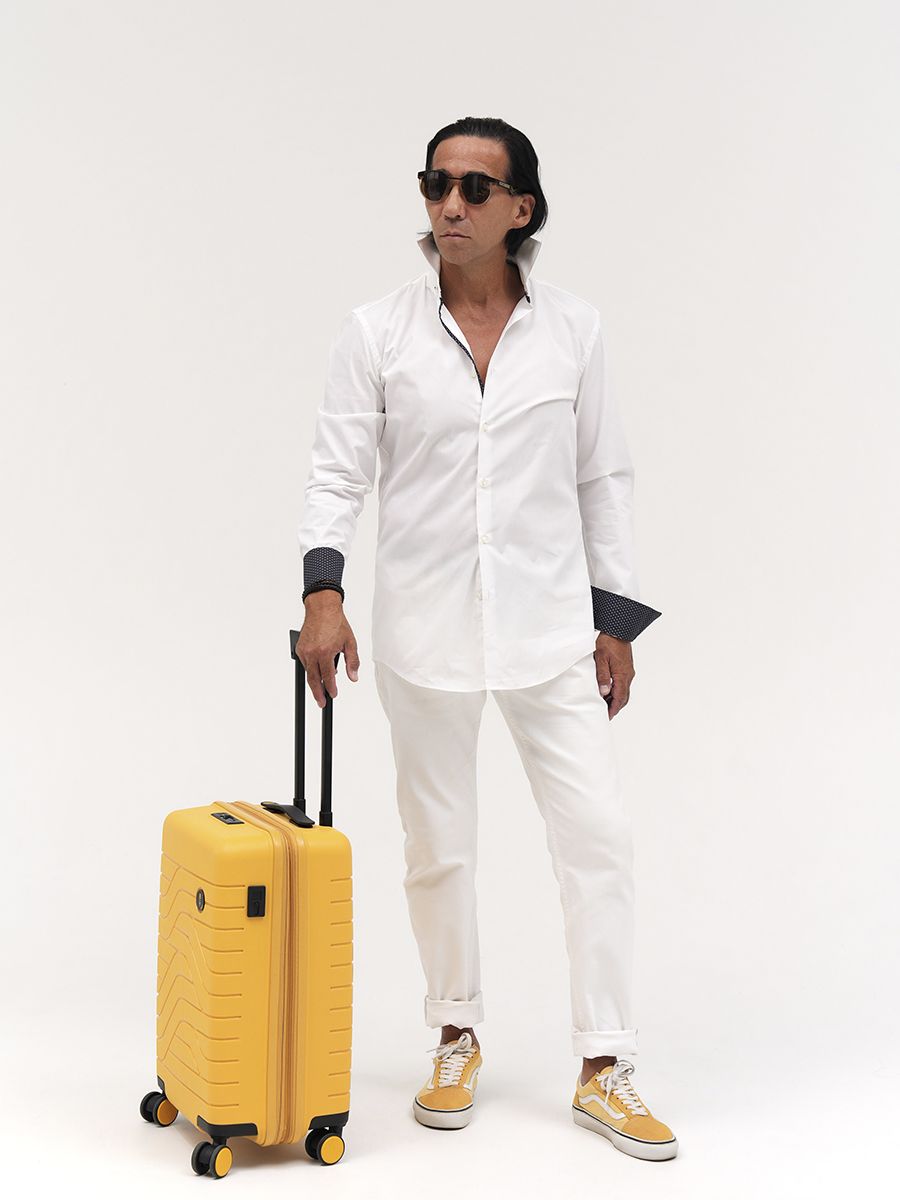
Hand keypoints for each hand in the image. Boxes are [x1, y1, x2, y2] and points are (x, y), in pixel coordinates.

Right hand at [295, 592, 360, 707]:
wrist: (322, 609)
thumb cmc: (336, 623)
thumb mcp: (350, 643)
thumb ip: (353, 662)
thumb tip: (353, 677)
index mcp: (325, 652)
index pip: (328, 677)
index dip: (330, 688)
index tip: (333, 695)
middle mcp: (312, 653)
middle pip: (313, 679)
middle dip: (317, 693)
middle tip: (322, 703)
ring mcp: (304, 650)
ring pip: (308, 672)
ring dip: (315, 681)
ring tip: (321, 689)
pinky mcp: (299, 648)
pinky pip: (305, 663)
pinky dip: (311, 669)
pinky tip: (318, 671)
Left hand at [593, 632, 633, 718]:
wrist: (618, 630)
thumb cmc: (608, 642)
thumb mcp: (601, 659)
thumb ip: (602, 676)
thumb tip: (604, 692)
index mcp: (622, 675)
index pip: (619, 698)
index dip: (614, 708)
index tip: (608, 716)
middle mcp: (627, 675)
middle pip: (624, 697)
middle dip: (616, 706)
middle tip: (606, 713)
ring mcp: (628, 672)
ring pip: (624, 690)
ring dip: (616, 699)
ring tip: (605, 704)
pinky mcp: (626, 668)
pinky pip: (623, 683)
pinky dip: (617, 691)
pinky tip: (608, 690)